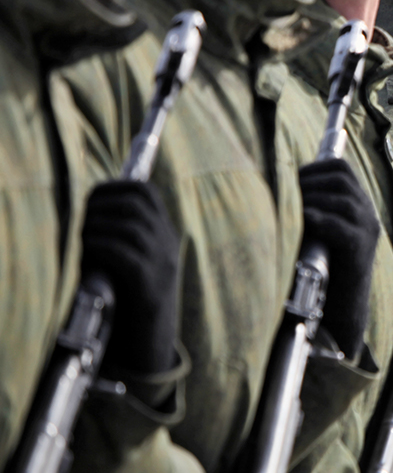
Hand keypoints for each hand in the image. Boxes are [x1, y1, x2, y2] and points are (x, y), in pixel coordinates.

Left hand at [81, 180, 179, 374]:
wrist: (151, 347)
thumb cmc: (129, 303)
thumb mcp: (129, 262)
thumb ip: (117, 239)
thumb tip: (84, 218)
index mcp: (164, 235)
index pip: (145, 193)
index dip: (114, 187)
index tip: (91, 197)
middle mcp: (168, 245)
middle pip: (137, 204)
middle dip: (102, 205)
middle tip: (82, 220)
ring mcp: (162, 265)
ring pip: (131, 227)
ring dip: (98, 227)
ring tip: (82, 238)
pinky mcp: (150, 287)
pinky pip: (126, 254)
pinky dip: (102, 247)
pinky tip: (89, 253)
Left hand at [299, 159, 379, 357]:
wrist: (340, 312)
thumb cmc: (319, 270)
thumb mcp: (315, 231)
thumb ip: (305, 208)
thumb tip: (270, 186)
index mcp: (358, 205)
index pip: (340, 168)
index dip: (313, 167)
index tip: (291, 178)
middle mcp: (367, 214)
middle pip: (341, 178)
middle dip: (309, 181)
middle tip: (286, 192)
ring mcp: (368, 231)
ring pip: (344, 199)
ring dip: (312, 198)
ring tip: (291, 208)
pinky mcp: (361, 251)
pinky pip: (344, 227)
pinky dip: (321, 219)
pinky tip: (303, 220)